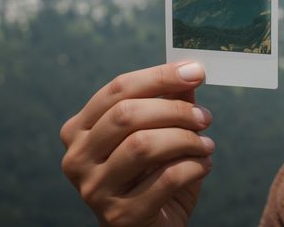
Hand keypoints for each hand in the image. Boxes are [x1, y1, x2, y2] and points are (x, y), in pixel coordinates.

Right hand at [60, 61, 213, 225]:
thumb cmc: (152, 176)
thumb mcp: (158, 134)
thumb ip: (168, 102)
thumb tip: (189, 71)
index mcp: (79, 130)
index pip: (117, 89)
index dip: (159, 76)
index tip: (196, 72)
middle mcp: (77, 158)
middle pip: (127, 116)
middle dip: (174, 110)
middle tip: (204, 116)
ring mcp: (94, 190)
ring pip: (143, 146)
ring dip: (185, 139)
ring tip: (206, 144)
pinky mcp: (120, 216)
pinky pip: (165, 179)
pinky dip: (193, 167)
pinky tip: (204, 165)